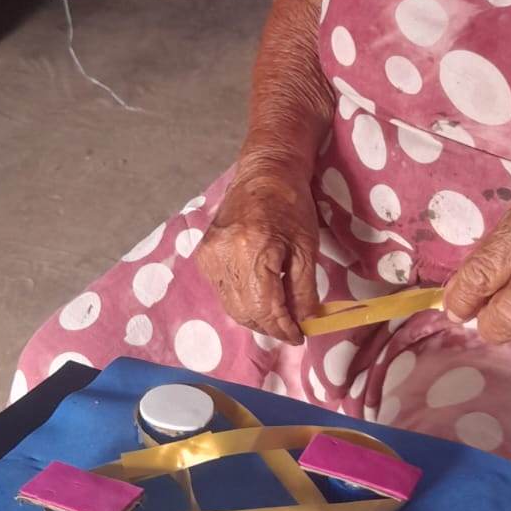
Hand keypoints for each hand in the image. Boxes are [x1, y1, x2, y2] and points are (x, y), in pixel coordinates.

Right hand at [196, 158, 319, 345]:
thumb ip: (304, 291)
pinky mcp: (204, 257)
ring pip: (232, 307)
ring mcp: (210, 258)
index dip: (283, 329)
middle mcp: (224, 258)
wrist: (264, 174)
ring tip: (279, 314)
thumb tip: (304, 324)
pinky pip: (224, 292)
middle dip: (270, 326)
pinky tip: (260, 295)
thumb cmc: (291, 206)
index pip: (265, 309)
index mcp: (253, 252)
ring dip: (256, 317)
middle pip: (245, 313)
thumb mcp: (306, 249)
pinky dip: (243, 301)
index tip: (300, 336)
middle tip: (292, 328)